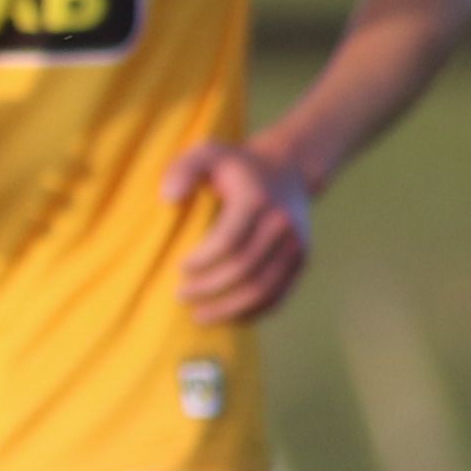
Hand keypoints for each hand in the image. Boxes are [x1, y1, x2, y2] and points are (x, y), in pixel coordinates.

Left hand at [166, 140, 315, 323]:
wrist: (288, 169)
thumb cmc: (236, 165)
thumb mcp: (208, 154)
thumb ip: (184, 169)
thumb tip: (168, 198)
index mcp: (257, 200)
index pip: (229, 240)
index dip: (203, 261)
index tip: (179, 268)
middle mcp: (282, 224)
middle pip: (245, 269)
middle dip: (209, 288)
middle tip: (180, 296)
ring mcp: (297, 244)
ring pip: (264, 288)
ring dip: (230, 308)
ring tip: (200, 316)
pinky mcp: (302, 259)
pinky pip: (280, 294)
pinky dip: (254, 311)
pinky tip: (229, 317)